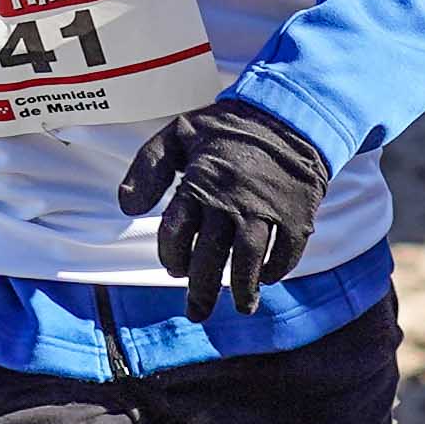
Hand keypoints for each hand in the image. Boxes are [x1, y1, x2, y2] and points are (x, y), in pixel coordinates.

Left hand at [116, 100, 328, 321]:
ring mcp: (266, 209)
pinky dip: (277, 270)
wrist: (288, 112)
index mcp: (199, 183)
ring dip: (242, 290)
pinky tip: (267, 279)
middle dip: (200, 290)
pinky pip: (287, 251)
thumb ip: (148, 167)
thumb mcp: (179, 133)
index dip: (172, 256)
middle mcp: (231, 201)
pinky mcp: (297, 213)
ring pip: (248, 261)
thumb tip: (127, 207)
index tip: (175, 269)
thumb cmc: (228, 126)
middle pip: (209, 257)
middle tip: (197, 311)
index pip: (176, 233)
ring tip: (240, 308)